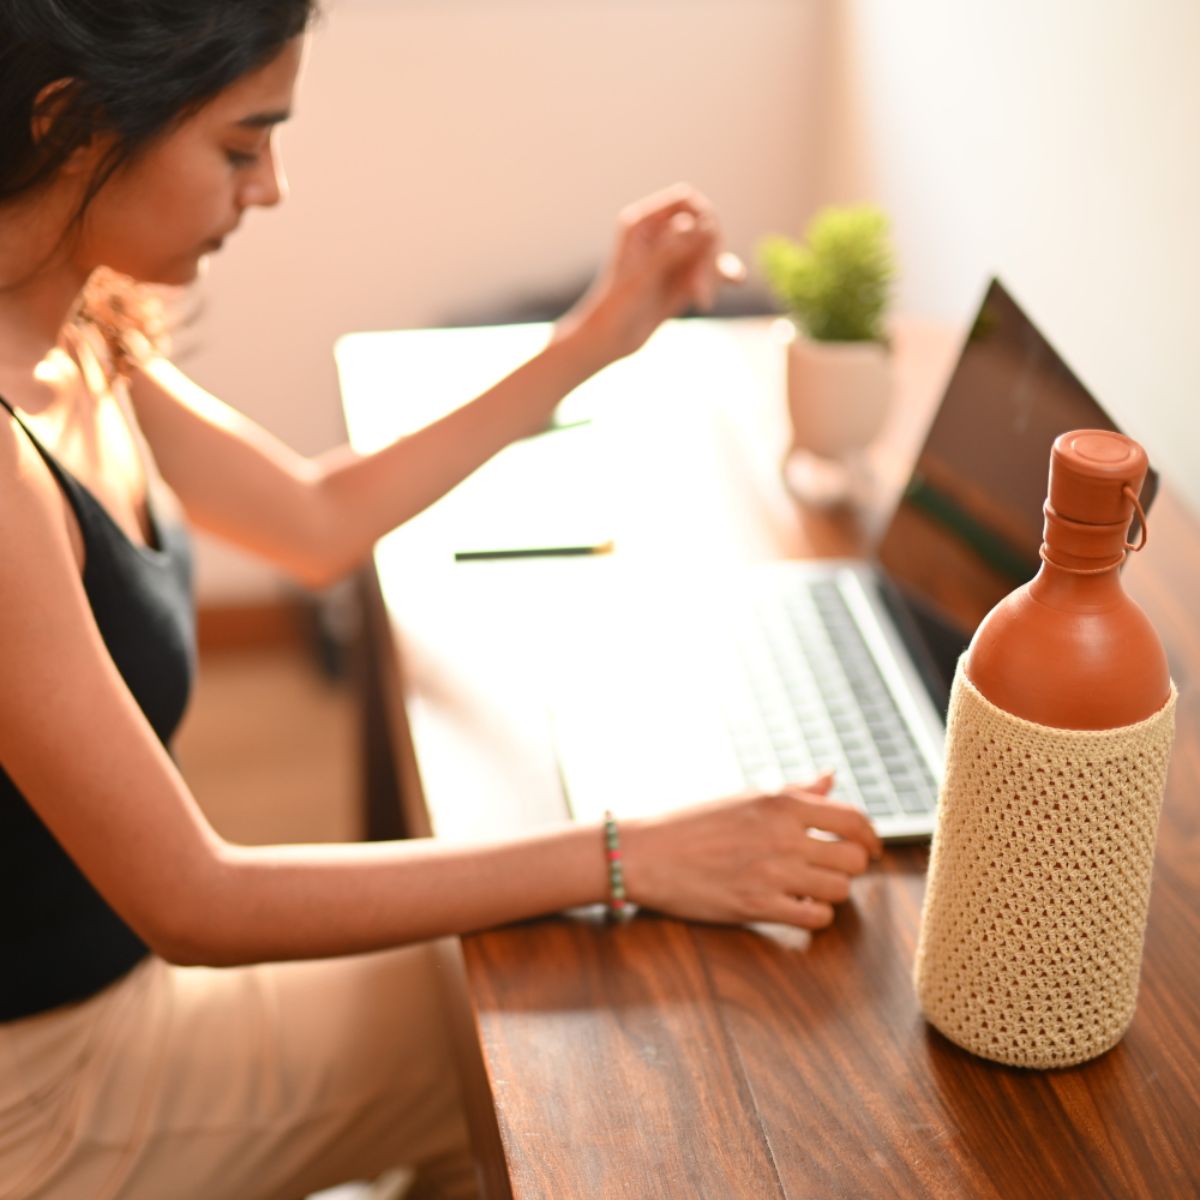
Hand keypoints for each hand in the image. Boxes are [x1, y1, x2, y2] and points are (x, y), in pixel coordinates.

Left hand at [556, 182, 745, 366]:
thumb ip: (670, 249)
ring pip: (708, 251)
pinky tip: (737, 281)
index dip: (703, 214)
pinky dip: (722, 275)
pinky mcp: (683, 281)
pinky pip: (710, 271)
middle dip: (707, 254)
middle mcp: (659, 236)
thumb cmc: (615, 307)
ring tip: (702, 300)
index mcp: (642, 224)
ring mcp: (673, 258)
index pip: (684, 200)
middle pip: (702, 226)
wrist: (609, 341)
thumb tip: (701, 225)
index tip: (709, 238)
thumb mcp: (642, 276)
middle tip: (699, 286)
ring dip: (712, 272)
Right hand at [619, 773, 882, 928]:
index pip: (853, 818)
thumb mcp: (745, 796)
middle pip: (853, 859)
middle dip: (849, 867)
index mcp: (781, 803)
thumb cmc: (693, 822)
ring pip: (839, 890)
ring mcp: (772, 873)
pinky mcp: (758, 907)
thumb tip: (830, 778)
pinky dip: (814, 916)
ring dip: (831, 893)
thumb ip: (794, 791)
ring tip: (810, 888)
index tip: (871, 848)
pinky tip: (796, 907)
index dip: (871, 837)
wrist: (645, 852)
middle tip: (831, 870)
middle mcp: (783, 835)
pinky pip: (815, 919)